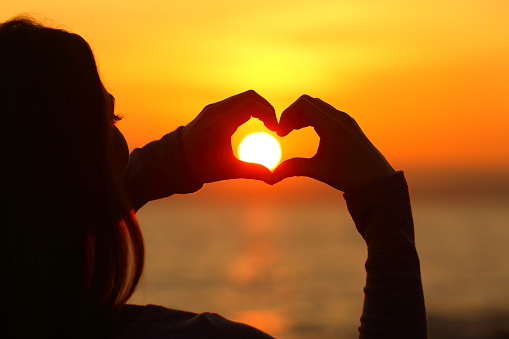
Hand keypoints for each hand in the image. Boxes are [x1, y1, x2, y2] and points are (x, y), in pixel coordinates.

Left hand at [181, 90, 277, 183]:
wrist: (175, 160)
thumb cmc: (201, 167)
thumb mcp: (228, 170)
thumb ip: (252, 171)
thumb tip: (272, 177)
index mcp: (221, 122)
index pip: (251, 105)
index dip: (268, 114)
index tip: (275, 129)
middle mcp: (216, 110)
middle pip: (250, 96)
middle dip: (266, 108)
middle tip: (273, 125)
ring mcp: (212, 108)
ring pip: (242, 97)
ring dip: (257, 107)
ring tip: (266, 124)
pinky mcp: (211, 110)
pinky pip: (234, 102)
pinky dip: (247, 108)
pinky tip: (253, 123)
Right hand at [273, 95, 394, 191]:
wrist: (378, 180)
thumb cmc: (349, 175)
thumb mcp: (318, 170)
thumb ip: (292, 168)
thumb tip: (270, 177)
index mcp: (331, 125)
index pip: (303, 104)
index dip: (286, 115)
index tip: (280, 133)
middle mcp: (339, 117)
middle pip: (309, 102)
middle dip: (292, 114)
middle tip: (284, 132)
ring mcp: (346, 119)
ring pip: (318, 106)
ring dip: (303, 115)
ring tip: (293, 131)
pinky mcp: (350, 125)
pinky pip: (327, 112)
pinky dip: (314, 117)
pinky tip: (309, 132)